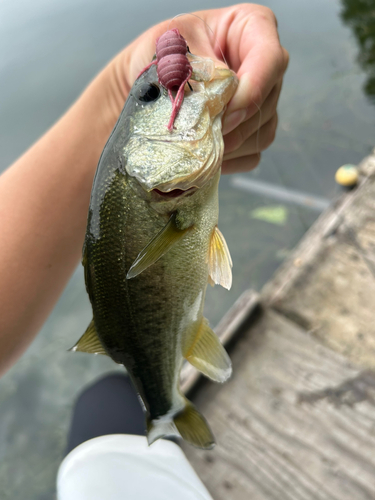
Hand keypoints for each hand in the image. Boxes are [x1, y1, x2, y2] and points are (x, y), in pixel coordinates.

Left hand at [105, 4, 288, 173]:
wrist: (149, 86)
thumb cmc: (160, 55)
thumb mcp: (171, 48)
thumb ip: (198, 67)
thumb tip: (220, 100)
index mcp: (252, 28)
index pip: (270, 59)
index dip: (251, 91)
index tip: (225, 113)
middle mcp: (265, 66)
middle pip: (266, 102)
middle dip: (234, 125)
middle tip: (201, 136)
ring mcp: (264, 102)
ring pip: (262, 132)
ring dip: (229, 145)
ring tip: (197, 146)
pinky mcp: (255, 132)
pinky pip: (252, 154)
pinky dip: (229, 160)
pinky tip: (205, 156)